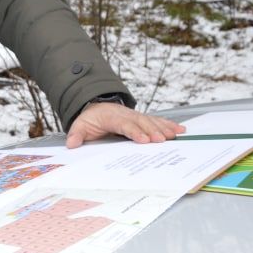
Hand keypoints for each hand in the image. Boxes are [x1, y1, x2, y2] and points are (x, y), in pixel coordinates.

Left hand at [66, 103, 185, 148]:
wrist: (97, 108)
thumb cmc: (90, 119)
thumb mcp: (80, 126)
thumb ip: (77, 135)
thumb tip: (72, 144)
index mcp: (111, 117)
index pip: (124, 125)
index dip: (134, 131)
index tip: (143, 139)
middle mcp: (126, 115)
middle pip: (141, 122)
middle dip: (152, 131)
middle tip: (162, 140)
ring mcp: (136, 116)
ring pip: (151, 121)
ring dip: (164, 128)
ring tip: (176, 135)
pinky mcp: (143, 119)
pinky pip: (157, 121)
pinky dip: (168, 125)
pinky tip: (180, 130)